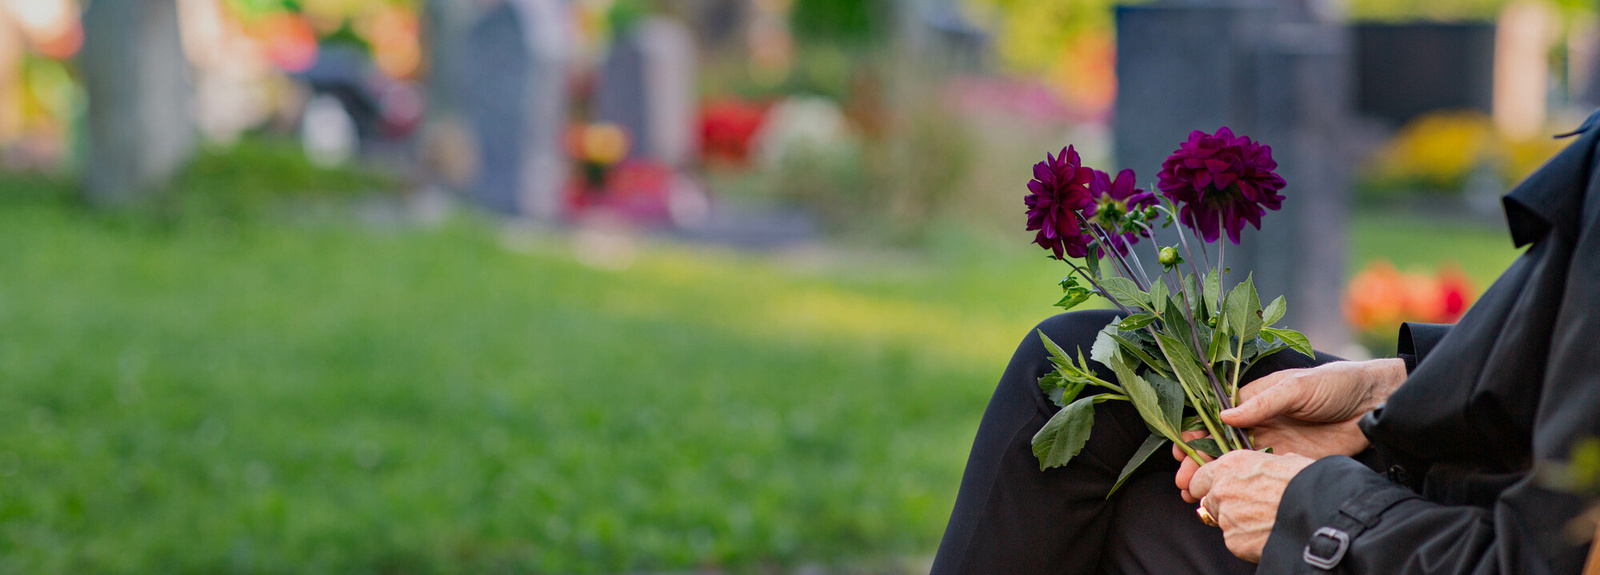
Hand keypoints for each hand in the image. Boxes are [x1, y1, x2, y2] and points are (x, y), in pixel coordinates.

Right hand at [1172, 359, 1404, 500]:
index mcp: (1256, 398)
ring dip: (1215, 477)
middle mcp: (1260, 421)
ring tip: (1194, 494)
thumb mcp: (1296, 387)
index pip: (1216, 416)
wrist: (1376, 403)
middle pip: (1220, 444)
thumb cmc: (1336, 384)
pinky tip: (1227, 495)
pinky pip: (1261, 474)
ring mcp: (1275, 443)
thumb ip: (1261, 403)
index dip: (1196, 433)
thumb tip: (1223, 416)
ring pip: (1236, 463)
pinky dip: (1243, 485)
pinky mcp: (1292, 462)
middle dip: (1199, 461)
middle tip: (1183, 481)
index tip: (1181, 450)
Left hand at [1189, 450, 1314, 562]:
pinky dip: (1248, 540)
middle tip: (1246, 509)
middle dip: (1221, 506)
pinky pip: (1236, 541)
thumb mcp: (1286, 460)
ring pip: (1223, 522)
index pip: (1200, 477)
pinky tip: (1268, 534)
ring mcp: (1226, 517)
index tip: (1212, 490)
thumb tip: (1270, 468)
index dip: (1206, 485)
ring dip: (1238, 523)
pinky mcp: (1234, 541)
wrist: (1320, 512)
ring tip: (1266, 521)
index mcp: (1231, 465)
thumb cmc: (1308, 482)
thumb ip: (1263, 466)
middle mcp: (1222, 489)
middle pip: (1208, 501)